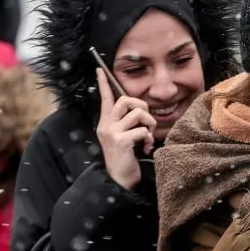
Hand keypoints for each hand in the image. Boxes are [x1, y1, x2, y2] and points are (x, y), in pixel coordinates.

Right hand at [95, 69, 155, 189]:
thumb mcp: (122, 138)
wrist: (118, 180)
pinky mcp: (121, 141)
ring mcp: (112, 133)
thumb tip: (141, 111)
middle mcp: (106, 125)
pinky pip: (142, 130)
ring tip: (147, 136)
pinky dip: (148, 138)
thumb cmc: (125, 159)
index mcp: (105, 123)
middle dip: (142, 106)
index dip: (103, 83)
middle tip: (146, 121)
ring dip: (149, 124)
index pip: (105, 99)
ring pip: (138, 113)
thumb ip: (127, 124)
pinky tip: (146, 148)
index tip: (100, 69)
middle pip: (125, 100)